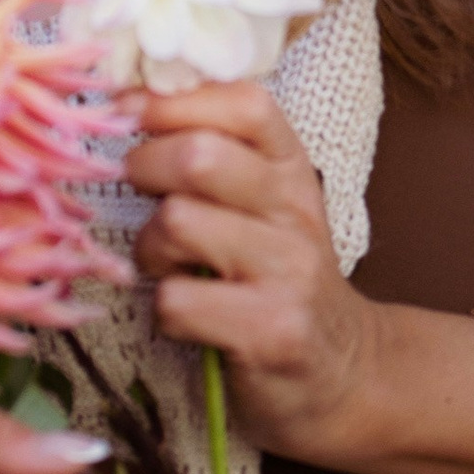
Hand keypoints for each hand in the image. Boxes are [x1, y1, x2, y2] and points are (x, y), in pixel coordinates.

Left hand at [128, 79, 381, 463]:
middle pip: (197, 156)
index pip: (243, 103)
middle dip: (144, 169)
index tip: (128, 111)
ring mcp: (288, 272)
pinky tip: (187, 317)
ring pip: (178, 223)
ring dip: (149, 249)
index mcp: (292, 170)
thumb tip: (129, 99)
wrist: (345, 373)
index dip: (173, 101)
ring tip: (166, 267)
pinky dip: (163, 311)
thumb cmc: (277, 279)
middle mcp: (296, 212)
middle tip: (141, 195)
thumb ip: (215, 154)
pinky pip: (177, 300)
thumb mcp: (263, 206)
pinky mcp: (272, 330)